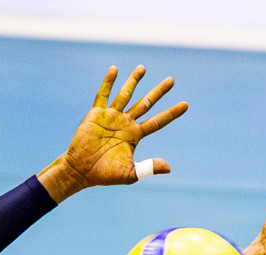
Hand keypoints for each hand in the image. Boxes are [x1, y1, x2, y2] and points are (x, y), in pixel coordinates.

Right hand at [38, 66, 187, 202]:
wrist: (80, 172)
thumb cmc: (104, 174)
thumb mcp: (130, 173)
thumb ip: (148, 168)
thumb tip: (169, 167)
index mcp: (135, 135)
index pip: (157, 121)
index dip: (171, 113)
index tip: (186, 105)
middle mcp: (125, 123)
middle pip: (145, 104)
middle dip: (158, 92)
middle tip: (171, 81)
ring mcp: (111, 117)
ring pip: (126, 95)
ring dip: (134, 81)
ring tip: (143, 68)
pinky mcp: (96, 114)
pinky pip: (103, 95)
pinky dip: (108, 82)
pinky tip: (114, 70)